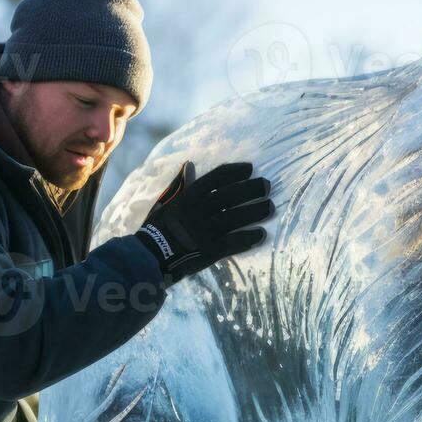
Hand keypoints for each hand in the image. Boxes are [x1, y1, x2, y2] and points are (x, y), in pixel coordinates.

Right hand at [135, 161, 273, 283]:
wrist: (150, 257)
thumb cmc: (159, 227)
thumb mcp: (167, 202)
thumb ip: (181, 184)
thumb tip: (190, 164)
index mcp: (188, 197)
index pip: (216, 178)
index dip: (235, 172)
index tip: (250, 169)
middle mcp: (197, 211)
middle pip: (231, 196)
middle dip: (252, 189)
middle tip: (267, 186)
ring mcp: (204, 232)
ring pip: (235, 218)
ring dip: (255, 212)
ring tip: (270, 207)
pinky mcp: (208, 251)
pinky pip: (232, 243)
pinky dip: (248, 238)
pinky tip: (261, 234)